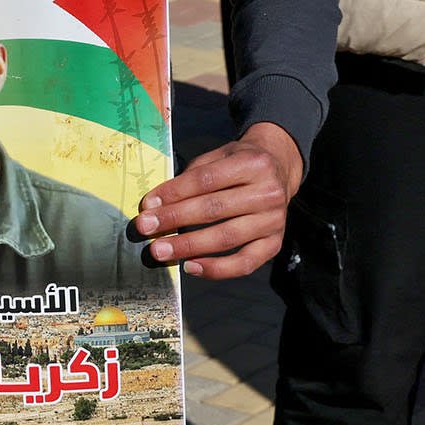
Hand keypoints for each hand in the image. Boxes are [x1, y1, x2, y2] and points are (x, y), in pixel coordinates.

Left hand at [132, 122, 300, 278]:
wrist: (279, 170)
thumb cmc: (240, 163)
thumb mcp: (219, 156)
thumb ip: (192, 175)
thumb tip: (157, 204)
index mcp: (252, 163)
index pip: (205, 180)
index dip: (174, 193)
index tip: (149, 204)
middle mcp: (268, 192)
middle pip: (214, 209)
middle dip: (175, 219)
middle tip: (145, 229)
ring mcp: (274, 220)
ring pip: (226, 237)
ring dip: (189, 246)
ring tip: (161, 250)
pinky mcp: (274, 244)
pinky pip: (244, 263)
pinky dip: (216, 269)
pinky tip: (191, 266)